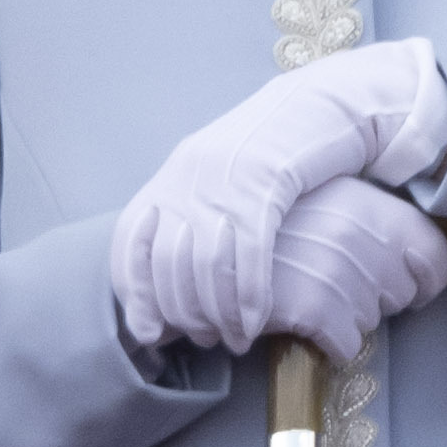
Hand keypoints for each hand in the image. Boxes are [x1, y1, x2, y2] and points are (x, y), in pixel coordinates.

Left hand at [108, 37, 446, 353]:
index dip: (135, 291)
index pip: (131, 241)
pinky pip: (248, 252)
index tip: (149, 332)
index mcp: (172, 176)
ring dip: (218, 313)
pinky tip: (254, 320)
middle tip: (203, 341)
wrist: (316, 105)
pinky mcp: (265, 184)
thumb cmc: (270, 155)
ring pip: (205, 263)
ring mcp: (225, 180)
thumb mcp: (218, 181)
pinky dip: (247, 294)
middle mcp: (189, 177)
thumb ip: (193, 219)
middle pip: (168, 261)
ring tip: (233, 339)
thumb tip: (173, 285)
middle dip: (183, 312)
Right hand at [255, 175, 446, 351]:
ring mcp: (335, 267)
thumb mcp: (319, 202)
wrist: (197, 249)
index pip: (432, 252)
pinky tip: (302, 324)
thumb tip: (414, 265)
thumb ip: (366, 221)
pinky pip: (347, 346)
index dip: (424, 280)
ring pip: (373, 321)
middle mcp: (355, 228)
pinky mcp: (313, 306)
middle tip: (332, 288)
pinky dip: (328, 345)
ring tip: (307, 298)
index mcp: (361, 198)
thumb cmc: (264, 231)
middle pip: (403, 293)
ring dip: (346, 320)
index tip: (407, 287)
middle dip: (376, 300)